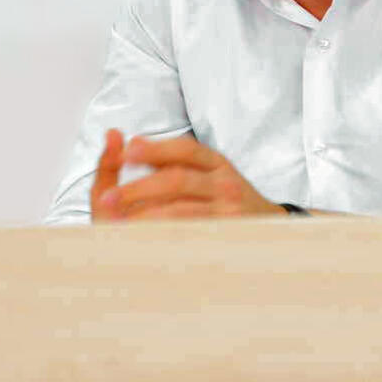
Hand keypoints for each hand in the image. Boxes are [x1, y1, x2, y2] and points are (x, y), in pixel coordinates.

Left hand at [92, 133, 281, 221]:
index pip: (185, 149)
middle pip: (178, 180)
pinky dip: (164, 238)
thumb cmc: (230, 200)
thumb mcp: (209, 173)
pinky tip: (143, 240)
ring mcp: (228, 212)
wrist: (273, 229)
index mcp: (216, 163)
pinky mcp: (226, 237)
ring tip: (118, 223)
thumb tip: (131, 142)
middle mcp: (224, 183)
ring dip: (145, 217)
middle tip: (108, 198)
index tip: (126, 152)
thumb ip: (172, 159)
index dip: (154, 149)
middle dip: (139, 188)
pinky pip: (191, 237)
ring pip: (181, 212)